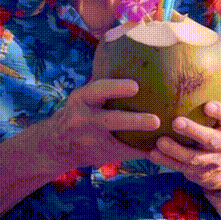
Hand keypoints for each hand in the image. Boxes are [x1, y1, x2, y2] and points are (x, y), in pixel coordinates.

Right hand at [46, 78, 160, 168]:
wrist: (58, 144)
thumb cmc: (80, 111)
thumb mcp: (83, 97)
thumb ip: (103, 88)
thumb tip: (137, 65)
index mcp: (82, 99)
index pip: (98, 90)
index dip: (116, 88)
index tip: (136, 87)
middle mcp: (85, 119)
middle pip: (110, 120)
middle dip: (133, 121)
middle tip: (156, 120)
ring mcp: (94, 140)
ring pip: (120, 141)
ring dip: (142, 140)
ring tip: (162, 139)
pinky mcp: (103, 155)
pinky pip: (126, 154)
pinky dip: (143, 150)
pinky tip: (162, 148)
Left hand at [148, 102, 220, 190]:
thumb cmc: (217, 127)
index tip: (208, 105)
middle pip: (211, 139)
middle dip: (194, 131)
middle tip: (176, 122)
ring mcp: (210, 161)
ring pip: (194, 158)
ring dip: (175, 150)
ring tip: (159, 141)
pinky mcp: (196, 173)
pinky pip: (180, 168)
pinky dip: (166, 161)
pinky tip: (151, 153)